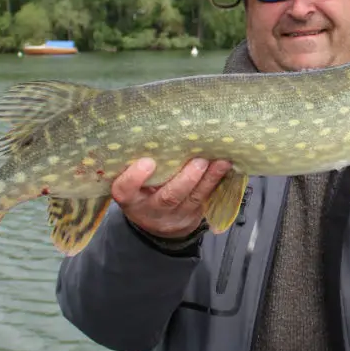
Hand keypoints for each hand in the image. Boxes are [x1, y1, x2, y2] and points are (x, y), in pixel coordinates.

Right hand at [111, 157, 233, 238]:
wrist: (158, 222)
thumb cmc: (141, 189)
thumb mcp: (132, 182)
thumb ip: (136, 164)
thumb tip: (152, 129)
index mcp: (130, 198)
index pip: (124, 191)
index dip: (134, 178)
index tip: (147, 162)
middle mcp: (150, 209)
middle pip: (167, 198)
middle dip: (185, 180)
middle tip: (199, 160)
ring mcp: (174, 215)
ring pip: (192, 198)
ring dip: (208, 179)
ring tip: (220, 161)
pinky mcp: (192, 215)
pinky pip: (205, 198)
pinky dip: (215, 181)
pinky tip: (224, 165)